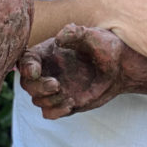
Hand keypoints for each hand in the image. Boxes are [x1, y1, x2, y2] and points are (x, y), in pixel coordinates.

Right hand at [19, 24, 146, 118]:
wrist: (122, 66)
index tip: (35, 71)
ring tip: (68, 95)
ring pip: (37, 100)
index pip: (25, 60)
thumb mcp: (92, 35)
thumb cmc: (106, 46)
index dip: (24, 67)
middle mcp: (49, 70)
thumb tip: (59, 38)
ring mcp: (55, 88)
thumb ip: (76, 33)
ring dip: (49, 100)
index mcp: (49, 52)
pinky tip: (71, 104)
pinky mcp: (64, 101)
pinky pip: (49, 113)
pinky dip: (55, 112)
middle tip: (56, 84)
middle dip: (38, 86)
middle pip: (27, 84)